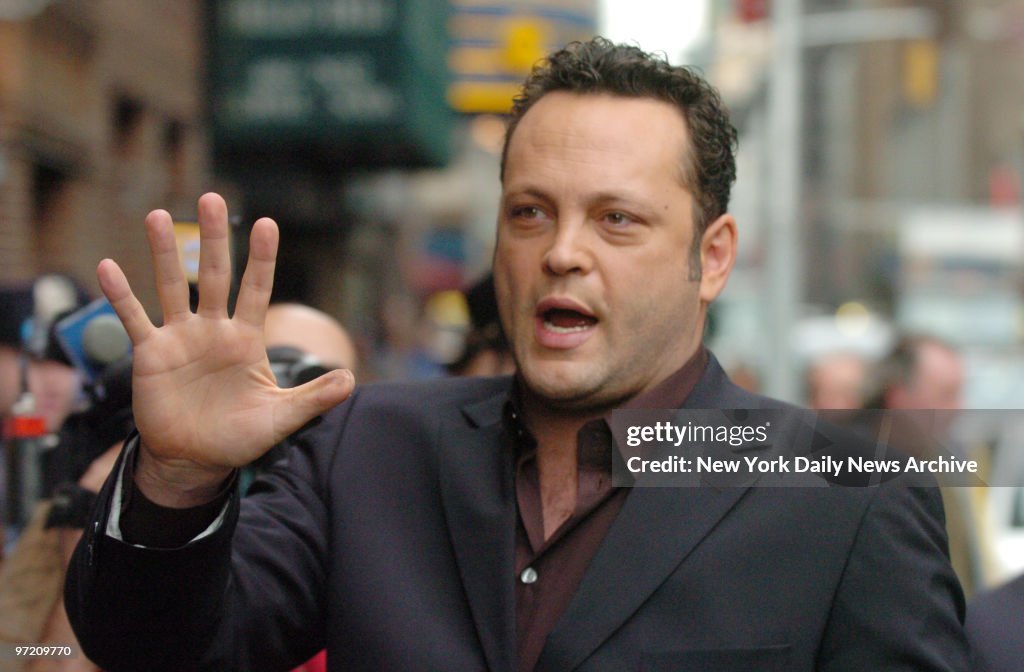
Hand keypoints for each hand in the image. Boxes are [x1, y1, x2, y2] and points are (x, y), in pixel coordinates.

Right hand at [97, 193, 354, 505]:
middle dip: (214, 238)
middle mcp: (213, 329)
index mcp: (247, 338)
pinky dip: (120, 295)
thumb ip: (313, 398)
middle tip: (212, 198)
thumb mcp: (280, 418)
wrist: (195, 461)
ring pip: (172, 286)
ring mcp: (181, 337)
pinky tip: (108, 267)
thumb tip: (351, 380)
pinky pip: (133, 318)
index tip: (267, 223)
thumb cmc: (239, 437)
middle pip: (215, 274)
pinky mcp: (151, 354)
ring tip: (157, 215)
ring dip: (165, 252)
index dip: (262, 258)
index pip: (257, 289)